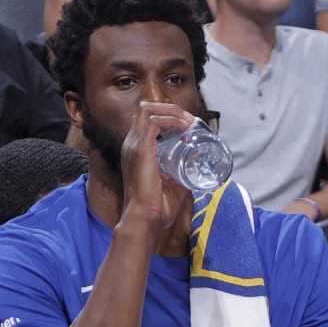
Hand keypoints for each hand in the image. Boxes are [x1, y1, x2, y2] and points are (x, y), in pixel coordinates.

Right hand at [118, 101, 201, 237]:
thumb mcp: (172, 186)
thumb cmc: (156, 208)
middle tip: (190, 120)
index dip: (167, 115)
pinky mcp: (140, 149)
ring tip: (189, 121)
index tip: (188, 124)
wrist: (144, 218)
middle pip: (146, 108)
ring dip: (171, 111)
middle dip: (171, 109)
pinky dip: (171, 119)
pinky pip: (155, 121)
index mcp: (135, 150)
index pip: (146, 119)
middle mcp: (130, 143)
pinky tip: (184, 126)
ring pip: (148, 109)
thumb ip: (180, 177)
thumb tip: (196, 173)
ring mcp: (133, 144)